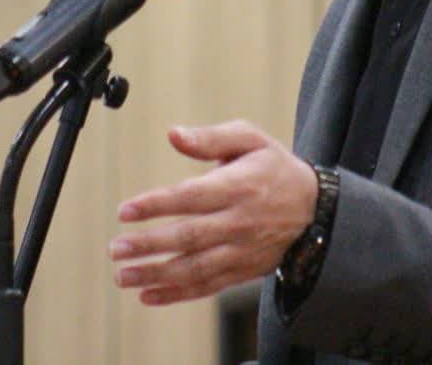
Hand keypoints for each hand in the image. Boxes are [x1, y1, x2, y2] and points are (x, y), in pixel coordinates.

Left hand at [109, 119, 316, 305]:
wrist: (315, 209)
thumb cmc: (274, 168)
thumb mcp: (250, 140)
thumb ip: (211, 138)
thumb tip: (173, 135)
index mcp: (239, 186)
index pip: (192, 198)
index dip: (156, 205)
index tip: (125, 211)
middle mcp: (240, 222)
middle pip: (189, 237)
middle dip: (149, 245)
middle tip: (116, 248)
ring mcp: (241, 251)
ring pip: (195, 268)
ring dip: (156, 275)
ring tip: (123, 276)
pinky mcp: (242, 271)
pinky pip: (207, 287)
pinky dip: (177, 295)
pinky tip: (148, 296)